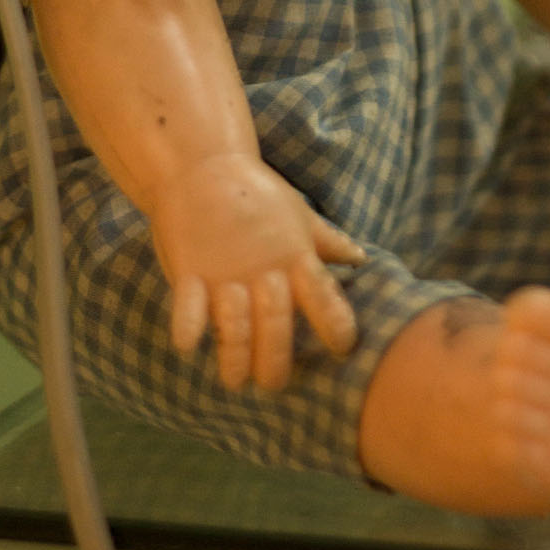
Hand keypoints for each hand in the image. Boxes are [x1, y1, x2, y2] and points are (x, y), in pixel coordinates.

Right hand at [146, 151, 365, 390]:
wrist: (203, 164)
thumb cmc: (255, 193)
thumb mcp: (298, 214)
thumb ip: (327, 241)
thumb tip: (361, 259)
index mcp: (294, 255)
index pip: (323, 295)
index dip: (336, 323)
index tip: (342, 350)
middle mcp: (263, 268)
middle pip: (276, 321)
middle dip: (277, 359)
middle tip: (274, 385)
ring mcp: (224, 270)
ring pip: (234, 322)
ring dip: (235, 355)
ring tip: (235, 382)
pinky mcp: (189, 269)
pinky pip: (188, 303)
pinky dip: (188, 324)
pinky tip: (188, 346)